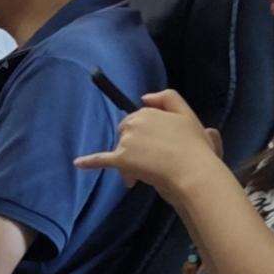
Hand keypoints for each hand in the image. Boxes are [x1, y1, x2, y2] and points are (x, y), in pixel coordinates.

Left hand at [76, 87, 225, 201]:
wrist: (193, 171)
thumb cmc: (195, 146)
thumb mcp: (187, 114)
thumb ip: (169, 99)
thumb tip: (144, 98)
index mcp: (148, 111)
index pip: (138, 122)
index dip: (146, 135)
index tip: (159, 146)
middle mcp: (134, 122)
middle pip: (126, 135)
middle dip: (135, 148)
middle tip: (153, 162)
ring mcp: (126, 141)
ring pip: (122, 151)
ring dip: (131, 163)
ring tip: (147, 175)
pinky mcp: (121, 158)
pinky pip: (101, 159)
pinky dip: (89, 162)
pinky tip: (78, 164)